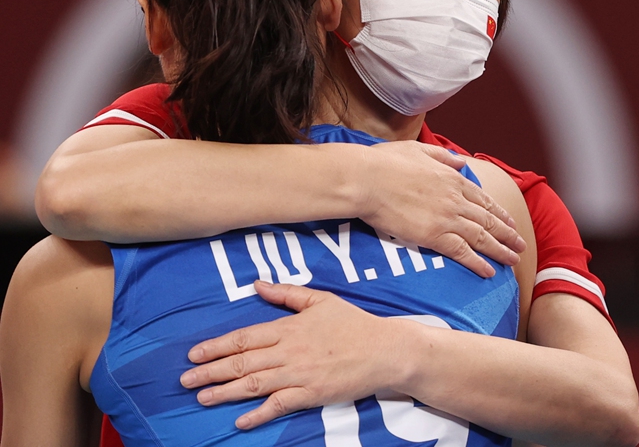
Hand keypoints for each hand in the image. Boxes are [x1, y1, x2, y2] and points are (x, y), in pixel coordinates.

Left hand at [180, 282, 417, 428]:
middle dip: (210, 372)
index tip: (194, 354)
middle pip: (242, 362)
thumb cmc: (354, 324)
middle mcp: (289, 351)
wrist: (385, 350)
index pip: (244, 337)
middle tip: (185, 381)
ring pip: (254, 384)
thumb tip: (257, 284)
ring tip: (203, 398)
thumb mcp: (321, 300)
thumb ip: (286, 294)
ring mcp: (300, 374)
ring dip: (225, 392)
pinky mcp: (312, 394)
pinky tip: (240, 421)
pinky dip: (259, 414)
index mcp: (289, 327)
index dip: (216, 346)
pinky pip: (279, 405)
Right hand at [362, 141, 525, 276]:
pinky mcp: (434, 236)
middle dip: (507, 235)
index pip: (482, 200)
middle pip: (488, 220)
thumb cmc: (385, 162)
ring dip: (500, 250)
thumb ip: (443, 156)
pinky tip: (488, 272)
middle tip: (520, 246)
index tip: (510, 222)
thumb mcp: (419, 150)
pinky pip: (462, 252)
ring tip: (513, 260)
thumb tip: (460, 160)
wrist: (367, 179)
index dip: (499, 213)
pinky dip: (477, 263)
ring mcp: (447, 218)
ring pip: (481, 237)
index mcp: (452, 179)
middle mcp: (456, 199)